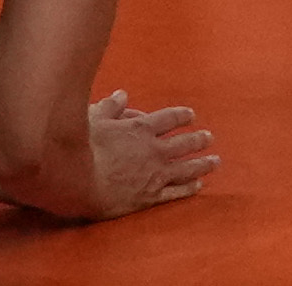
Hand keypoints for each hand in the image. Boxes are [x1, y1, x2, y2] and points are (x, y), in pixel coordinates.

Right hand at [80, 92, 214, 217]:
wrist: (76, 182)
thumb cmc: (80, 148)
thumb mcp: (93, 119)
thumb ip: (110, 107)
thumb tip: (121, 94)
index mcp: (141, 129)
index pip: (170, 119)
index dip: (182, 116)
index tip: (191, 115)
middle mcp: (153, 150)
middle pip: (184, 143)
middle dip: (198, 139)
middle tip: (209, 137)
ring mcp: (154, 174)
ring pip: (186, 168)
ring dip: (202, 164)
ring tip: (215, 161)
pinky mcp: (149, 196)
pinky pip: (175, 192)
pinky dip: (189, 188)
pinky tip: (199, 186)